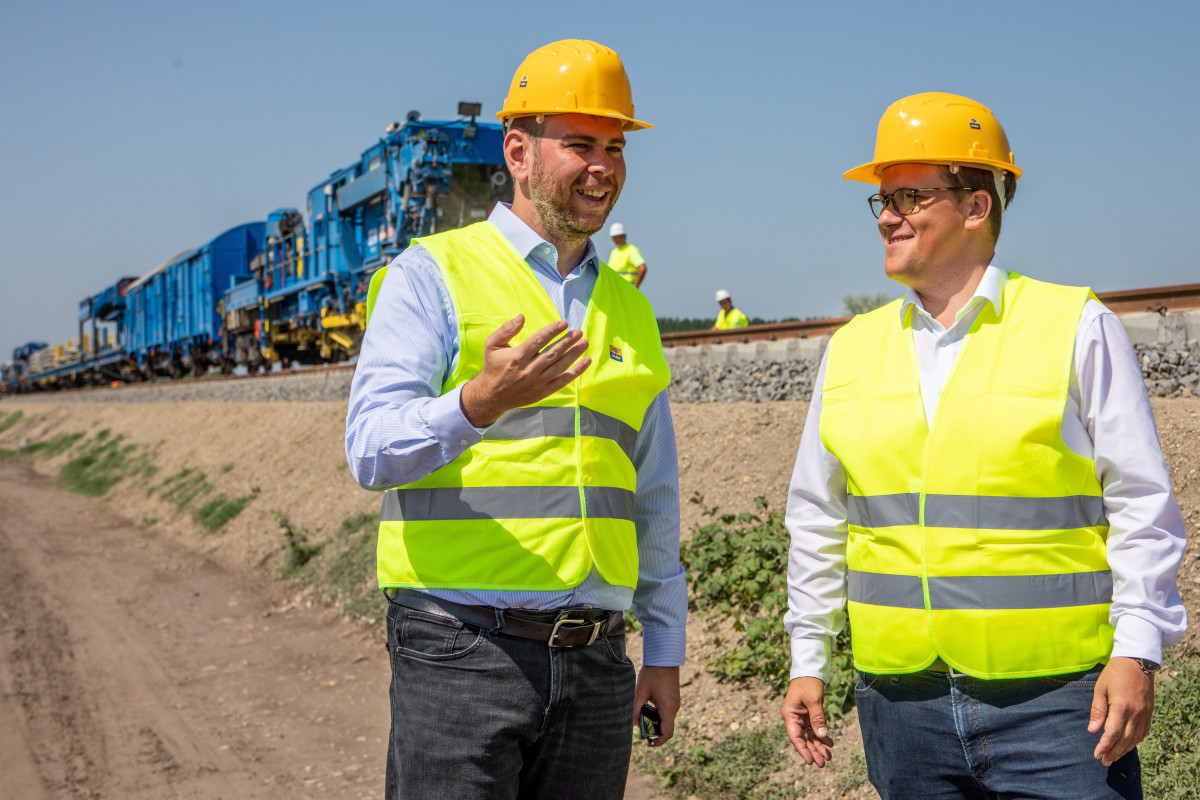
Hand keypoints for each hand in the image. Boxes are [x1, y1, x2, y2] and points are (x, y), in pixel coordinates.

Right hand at [459, 316, 590, 426]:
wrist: (491, 396)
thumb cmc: (493, 367)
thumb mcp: (491, 345)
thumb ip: (505, 330)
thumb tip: (521, 317)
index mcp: (517, 356)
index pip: (538, 340)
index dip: (552, 331)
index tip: (564, 323)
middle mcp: (529, 369)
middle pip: (552, 353)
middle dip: (567, 341)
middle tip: (578, 332)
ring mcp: (537, 382)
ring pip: (559, 366)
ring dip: (574, 354)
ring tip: (584, 343)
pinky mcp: (543, 392)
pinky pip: (562, 381)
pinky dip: (576, 372)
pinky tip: (585, 362)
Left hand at [632, 666, 679, 746]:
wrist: (664, 658)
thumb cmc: (652, 674)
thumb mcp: (640, 692)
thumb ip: (635, 709)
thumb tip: (632, 724)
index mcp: (668, 708)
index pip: (668, 733)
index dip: (659, 741)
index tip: (649, 743)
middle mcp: (674, 708)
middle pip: (666, 727)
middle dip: (654, 730)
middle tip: (640, 727)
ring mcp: (675, 703)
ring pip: (666, 719)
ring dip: (655, 721)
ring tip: (641, 714)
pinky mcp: (673, 698)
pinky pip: (666, 711)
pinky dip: (657, 714)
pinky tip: (647, 705)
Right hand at [782, 677, 833, 766]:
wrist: (810, 671)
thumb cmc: (808, 684)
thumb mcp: (813, 700)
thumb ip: (817, 719)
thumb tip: (822, 736)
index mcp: (790, 715)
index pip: (795, 737)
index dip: (803, 750)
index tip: (811, 761)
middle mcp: (794, 718)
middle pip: (803, 739)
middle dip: (813, 751)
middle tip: (823, 763)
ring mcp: (801, 717)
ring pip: (810, 736)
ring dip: (819, 745)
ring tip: (828, 756)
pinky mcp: (808, 715)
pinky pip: (815, 729)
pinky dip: (822, 736)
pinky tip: (829, 743)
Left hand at [1088, 657, 1154, 765]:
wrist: (1136, 661)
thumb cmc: (1114, 673)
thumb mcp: (1100, 689)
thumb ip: (1098, 711)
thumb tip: (1093, 731)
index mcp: (1121, 707)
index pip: (1112, 733)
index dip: (1104, 746)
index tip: (1097, 755)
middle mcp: (1135, 713)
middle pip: (1125, 740)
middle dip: (1113, 752)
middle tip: (1104, 761)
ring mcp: (1145, 713)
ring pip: (1136, 738)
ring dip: (1125, 750)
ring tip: (1114, 757)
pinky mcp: (1149, 712)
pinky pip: (1144, 732)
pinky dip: (1136, 741)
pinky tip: (1128, 745)